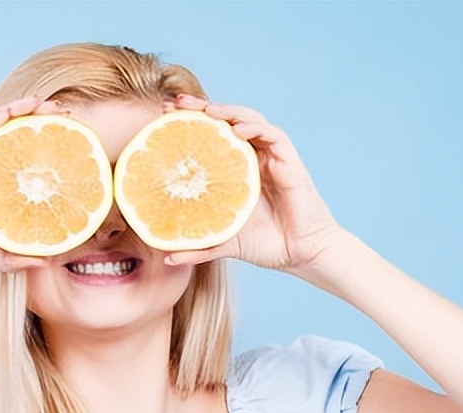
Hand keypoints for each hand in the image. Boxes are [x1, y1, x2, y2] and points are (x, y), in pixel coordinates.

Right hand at [0, 97, 50, 273]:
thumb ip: (10, 257)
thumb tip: (46, 260)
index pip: (18, 158)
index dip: (41, 147)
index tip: (71, 141)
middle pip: (9, 136)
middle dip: (36, 121)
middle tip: (66, 113)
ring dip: (16, 112)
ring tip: (42, 103)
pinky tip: (9, 113)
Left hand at [161, 94, 345, 273]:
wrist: (300, 254)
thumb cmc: (267, 245)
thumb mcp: (226, 243)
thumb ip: (199, 247)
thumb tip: (168, 258)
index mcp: (236, 170)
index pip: (211, 136)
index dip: (189, 123)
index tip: (162, 116)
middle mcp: (253, 158)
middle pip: (226, 121)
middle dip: (201, 108)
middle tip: (174, 103)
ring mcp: (271, 157)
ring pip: (248, 120)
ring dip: (227, 110)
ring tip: (205, 109)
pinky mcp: (289, 161)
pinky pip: (272, 135)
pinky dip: (255, 127)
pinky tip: (237, 129)